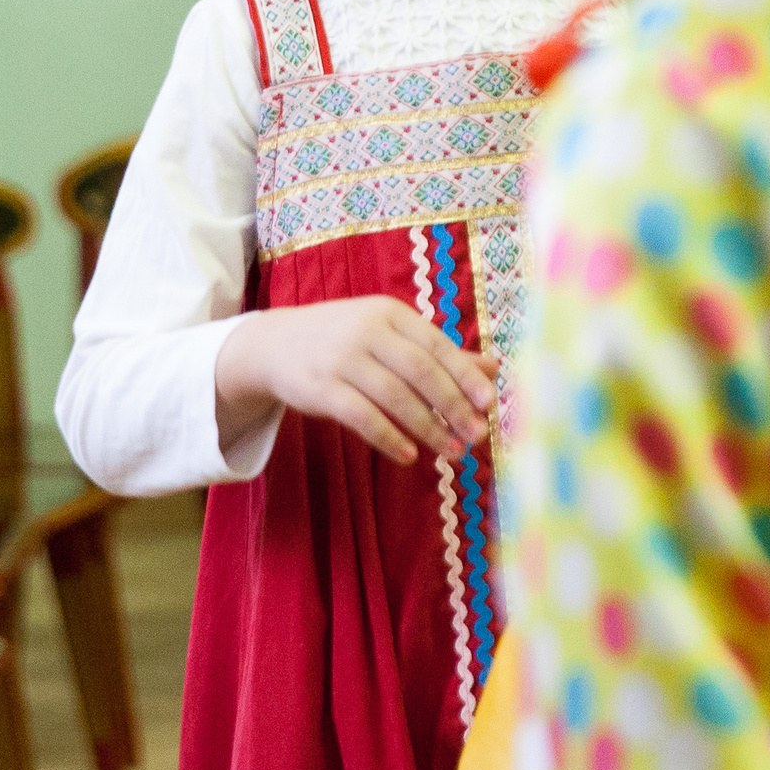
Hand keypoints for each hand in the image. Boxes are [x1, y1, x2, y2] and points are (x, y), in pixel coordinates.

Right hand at [215, 297, 498, 465]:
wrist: (275, 345)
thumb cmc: (348, 340)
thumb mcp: (392, 335)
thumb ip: (441, 353)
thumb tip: (494, 369)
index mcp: (393, 314)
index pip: (438, 346)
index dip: (466, 376)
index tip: (490, 403)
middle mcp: (369, 331)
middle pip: (421, 371)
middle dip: (453, 406)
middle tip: (477, 435)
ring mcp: (342, 359)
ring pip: (394, 397)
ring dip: (427, 427)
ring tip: (452, 451)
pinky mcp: (320, 389)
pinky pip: (361, 416)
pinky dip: (388, 437)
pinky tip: (409, 455)